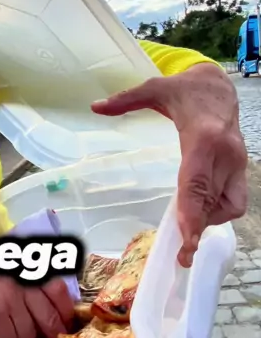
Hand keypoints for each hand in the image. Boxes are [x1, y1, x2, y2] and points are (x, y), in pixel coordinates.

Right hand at [0, 229, 73, 337]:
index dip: (65, 313)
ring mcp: (9, 305)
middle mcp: (24, 286)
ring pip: (28, 335)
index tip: (63, 322)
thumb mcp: (10, 255)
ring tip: (15, 333)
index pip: (59, 295)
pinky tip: (0, 335)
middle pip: (49, 321)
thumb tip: (49, 297)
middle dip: (50, 334)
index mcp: (30, 267)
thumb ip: (31, 272)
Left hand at [91, 63, 247, 267]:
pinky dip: (218, 211)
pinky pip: (234, 200)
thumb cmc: (186, 90)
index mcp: (204, 137)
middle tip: (181, 252)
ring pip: (230, 205)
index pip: (198, 182)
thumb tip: (95, 107)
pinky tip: (198, 213)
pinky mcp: (241, 168)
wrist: (218, 86)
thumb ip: (126, 99)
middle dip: (198, 228)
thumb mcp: (154, 88)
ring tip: (186, 230)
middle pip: (214, 201)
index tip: (185, 238)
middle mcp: (226, 154)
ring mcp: (238, 162)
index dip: (192, 213)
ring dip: (209, 220)